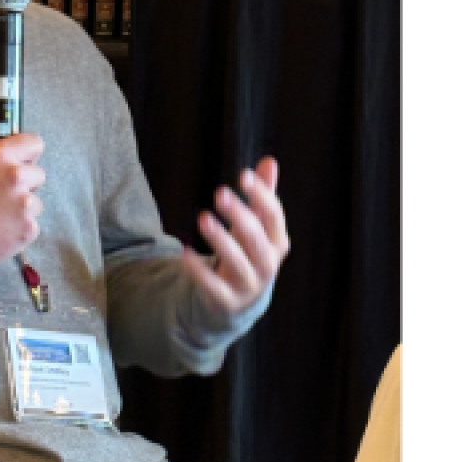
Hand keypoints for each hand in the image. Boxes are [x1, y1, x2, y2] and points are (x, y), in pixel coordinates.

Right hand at [0, 133, 45, 267]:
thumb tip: (9, 160)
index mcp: (0, 156)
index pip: (34, 143)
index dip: (29, 155)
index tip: (26, 162)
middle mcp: (15, 176)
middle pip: (38, 175)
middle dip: (25, 185)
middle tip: (4, 197)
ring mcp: (24, 203)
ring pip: (36, 203)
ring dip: (22, 209)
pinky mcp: (28, 228)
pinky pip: (32, 226)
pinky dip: (19, 230)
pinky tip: (0, 231)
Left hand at [181, 156, 289, 316]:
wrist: (241, 298)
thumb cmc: (249, 252)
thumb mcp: (257, 227)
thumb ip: (262, 196)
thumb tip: (269, 161)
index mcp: (278, 244)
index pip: (274, 217)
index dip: (262, 196)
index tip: (244, 175)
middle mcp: (268, 265)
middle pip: (256, 238)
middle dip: (239, 215)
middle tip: (219, 192)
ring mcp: (249, 285)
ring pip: (237, 262)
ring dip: (220, 239)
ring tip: (203, 217)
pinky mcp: (227, 300)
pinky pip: (213, 285)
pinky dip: (198, 270)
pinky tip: (184, 251)